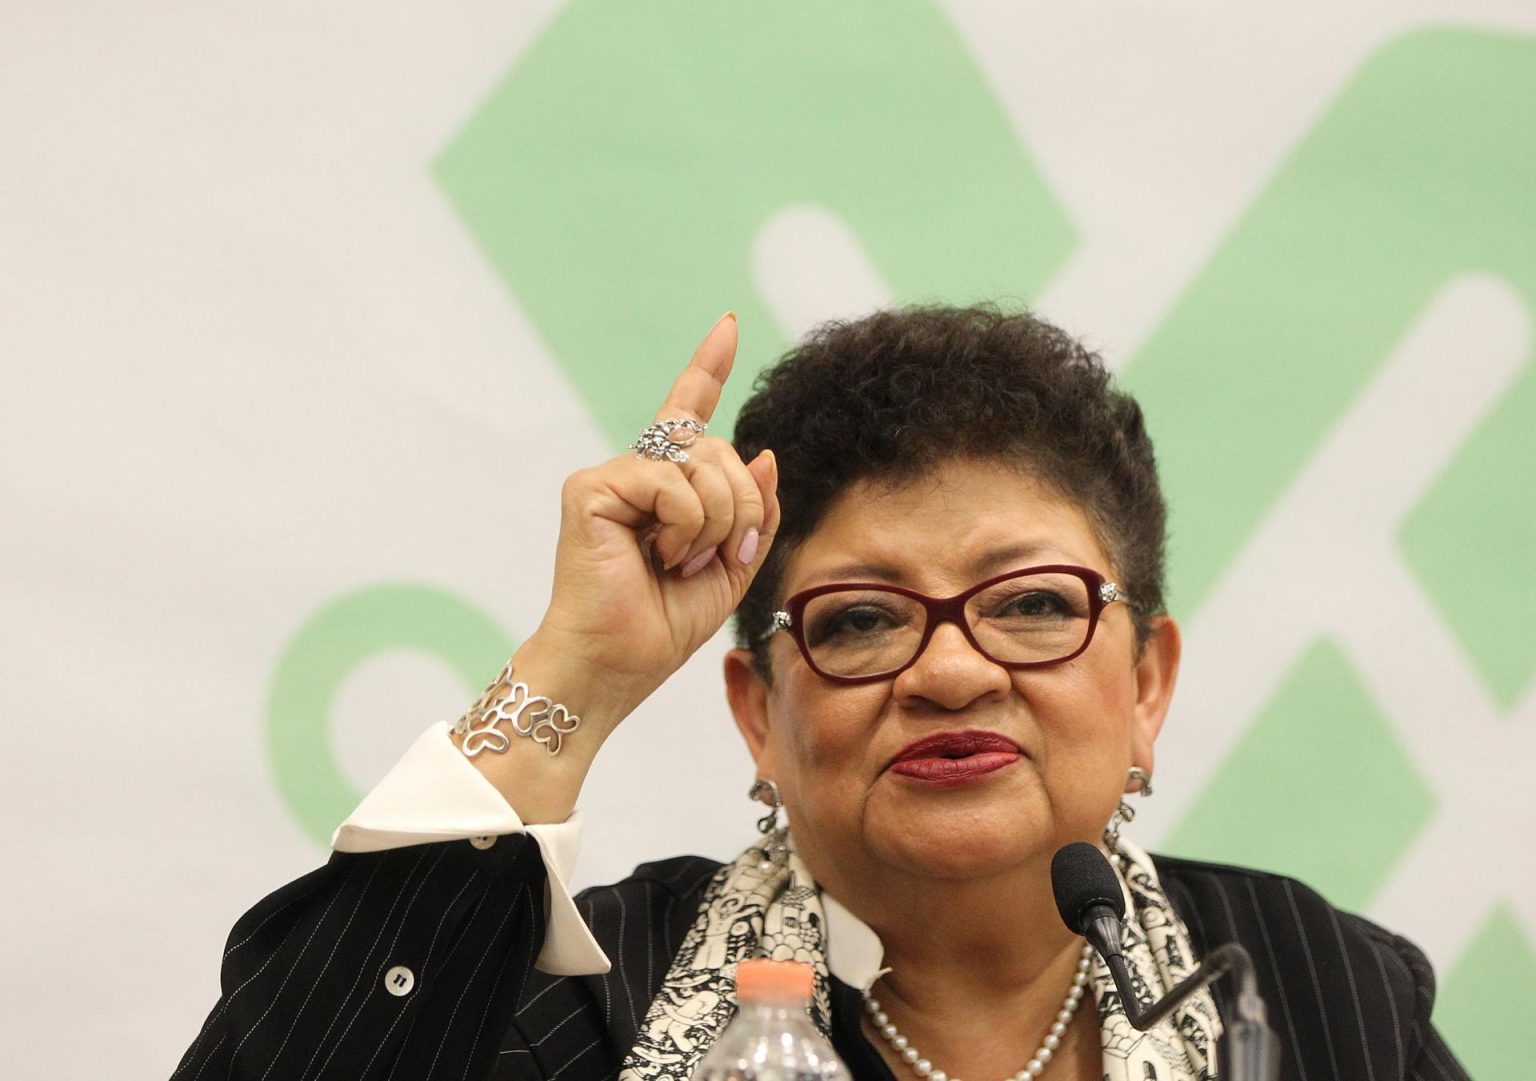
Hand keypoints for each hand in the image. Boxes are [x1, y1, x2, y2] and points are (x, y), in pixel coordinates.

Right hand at [527, 312, 778, 732]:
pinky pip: (670, 481)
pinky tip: (660, 555)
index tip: (727, 325)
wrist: (614, 666)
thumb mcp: (731, 568)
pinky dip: (685, 524)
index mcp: (666, 488)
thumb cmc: (661, 626)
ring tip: (680, 561)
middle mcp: (637, 473)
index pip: (688, 414)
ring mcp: (612, 477)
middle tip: (717, 556)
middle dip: (742, 507)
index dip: (707, 368)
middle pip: (720, 449)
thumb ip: (753, 513)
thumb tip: (763, 456)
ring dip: (715, 522)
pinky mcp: (591, 488)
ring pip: (702, 463)